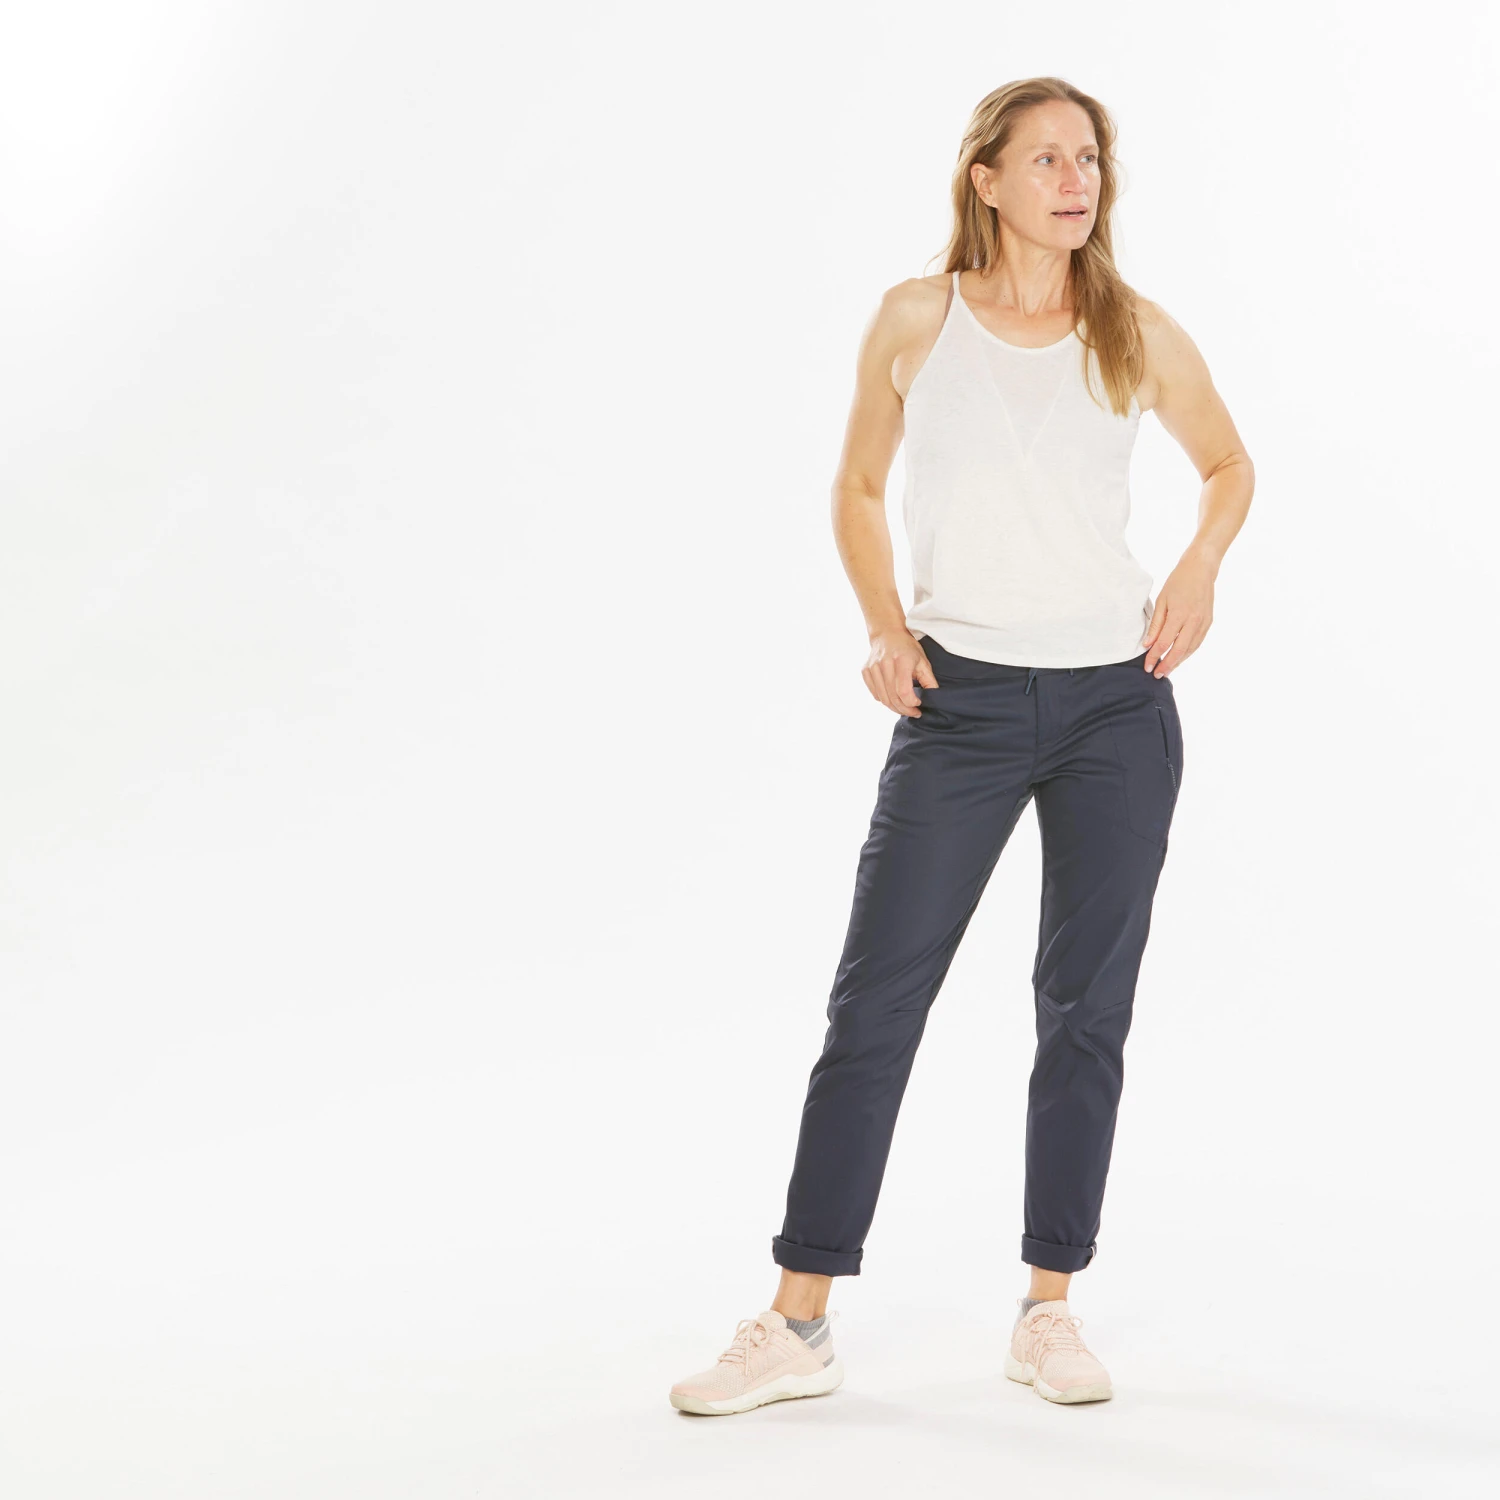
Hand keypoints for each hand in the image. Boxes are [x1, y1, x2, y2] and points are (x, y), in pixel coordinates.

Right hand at [863, 630, 936, 716]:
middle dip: (905, 709)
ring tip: (904, 708)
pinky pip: (875, 694)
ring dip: (895, 708)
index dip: (912, 703)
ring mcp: (873, 668)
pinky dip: (885, 700)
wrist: (887, 634)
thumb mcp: (923, 661)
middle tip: (914, 712)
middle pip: (893, 698)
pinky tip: (893, 698)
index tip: (919, 704)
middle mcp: (885, 664)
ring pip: (883, 699)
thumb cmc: (907, 647)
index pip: (904, 692)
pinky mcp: (866, 672)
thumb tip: (933, 698)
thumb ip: (929, 681)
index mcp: (902, 660)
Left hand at [1143, 554, 1214, 674]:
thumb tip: (1147, 644)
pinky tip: (1179, 658)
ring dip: (1178, 662)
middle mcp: (1194, 621)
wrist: (1201, 570)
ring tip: (1166, 670)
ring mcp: (1203, 623)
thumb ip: (1155, 624)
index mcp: (1180, 614)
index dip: (1154, 657)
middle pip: (1179, 650)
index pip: (1164, 642)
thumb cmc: (1178, 582)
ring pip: (1190, 649)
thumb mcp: (1162, 600)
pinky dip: (1187, 653)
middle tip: (1156, 674)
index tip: (1147, 666)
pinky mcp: (1208, 622)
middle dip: (1167, 665)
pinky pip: (1197, 643)